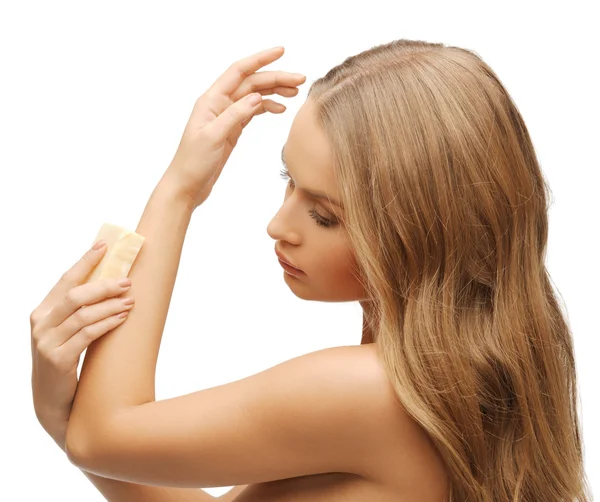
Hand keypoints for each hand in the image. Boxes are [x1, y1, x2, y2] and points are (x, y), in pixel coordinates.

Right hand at [30, 241, 135, 449]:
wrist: (54, 402)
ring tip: (131, 300)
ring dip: (111, 304)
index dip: (85, 261)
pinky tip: (122, 316)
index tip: (104, 245)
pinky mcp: (58, 360)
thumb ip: (79, 312)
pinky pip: (88, 334)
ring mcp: (46, 343)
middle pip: (75, 295)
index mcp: (42, 312)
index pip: (65, 280)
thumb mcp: (67, 333)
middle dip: (104, 285)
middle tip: (127, 281)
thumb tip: (112, 284)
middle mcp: (40, 324)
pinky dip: (107, 322)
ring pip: (83, 314)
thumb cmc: (66, 361)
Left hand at [163, 45, 305, 209]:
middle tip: (301, 79)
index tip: (281, 52)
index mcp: (211, 100)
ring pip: (254, 96)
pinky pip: (253, 112)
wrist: (187, 185)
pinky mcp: (232, 130)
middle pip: (252, 83)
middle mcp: (219, 104)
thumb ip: (234, 115)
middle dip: (276, 78)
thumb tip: (257, 96)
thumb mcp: (213, 137)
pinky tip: (280, 109)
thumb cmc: (193, 162)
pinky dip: (267, 108)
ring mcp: (227, 116)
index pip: (239, 71)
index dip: (260, 59)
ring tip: (295, 93)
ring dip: (275, 92)